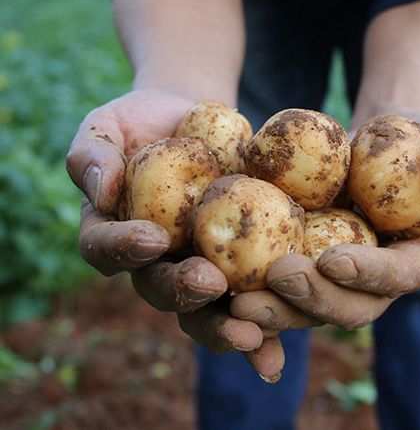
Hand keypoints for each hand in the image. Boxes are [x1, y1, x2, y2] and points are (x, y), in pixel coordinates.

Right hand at [67, 88, 283, 380]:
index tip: (152, 238)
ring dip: (224, 327)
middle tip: (208, 285)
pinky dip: (263, 325)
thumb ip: (92, 155)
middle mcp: (153, 259)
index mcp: (113, 231)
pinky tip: (277, 351)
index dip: (123, 249)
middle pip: (159, 289)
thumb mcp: (106, 127)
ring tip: (251, 336)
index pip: (105, 249)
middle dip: (182, 292)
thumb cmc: (140, 121)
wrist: (189, 118)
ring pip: (204, 308)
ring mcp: (195, 263)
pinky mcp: (235, 261)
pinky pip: (247, 296)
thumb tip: (101, 190)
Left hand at [230, 110, 419, 331]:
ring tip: (237, 298)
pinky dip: (252, 295)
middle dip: (315, 299)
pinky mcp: (303, 264)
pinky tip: (221, 290)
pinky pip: (277, 288)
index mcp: (418, 259)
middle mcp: (377, 281)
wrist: (376, 141)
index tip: (334, 259)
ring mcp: (337, 278)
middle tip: (279, 277)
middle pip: (350, 306)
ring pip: (307, 308)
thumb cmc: (417, 137)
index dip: (370, 273)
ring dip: (275, 309)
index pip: (399, 275)